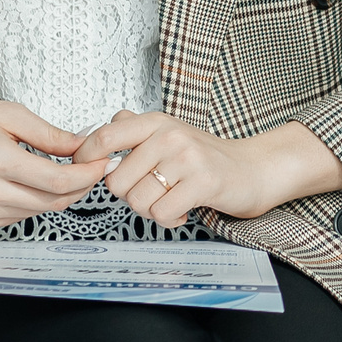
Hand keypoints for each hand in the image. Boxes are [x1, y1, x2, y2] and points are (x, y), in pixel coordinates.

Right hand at [0, 93, 100, 230]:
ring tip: (64, 171)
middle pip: (53, 201)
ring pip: (38, 211)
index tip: (103, 163)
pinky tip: (33, 183)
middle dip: (80, 186)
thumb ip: (49, 134)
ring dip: (59, 195)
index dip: (88, 175)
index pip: (58, 181)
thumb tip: (83, 146)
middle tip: (93, 168)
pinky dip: (34, 202)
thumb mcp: (8, 114)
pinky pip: (18, 216)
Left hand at [76, 112, 341, 227]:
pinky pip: (162, 213)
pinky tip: (184, 208)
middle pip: (117, 181)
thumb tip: (101, 128)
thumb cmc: (207, 157)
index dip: (87, 158)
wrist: (254, 170)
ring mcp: (187, 158)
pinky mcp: (203, 182)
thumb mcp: (169, 134)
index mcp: (156, 122)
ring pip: (138, 201)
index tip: (89, 171)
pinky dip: (170, 219)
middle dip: (131, 196)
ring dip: (152, 210)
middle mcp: (170, 135)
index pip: (105, 137)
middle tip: (154, 192)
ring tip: (172, 199)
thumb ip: (134, 130)